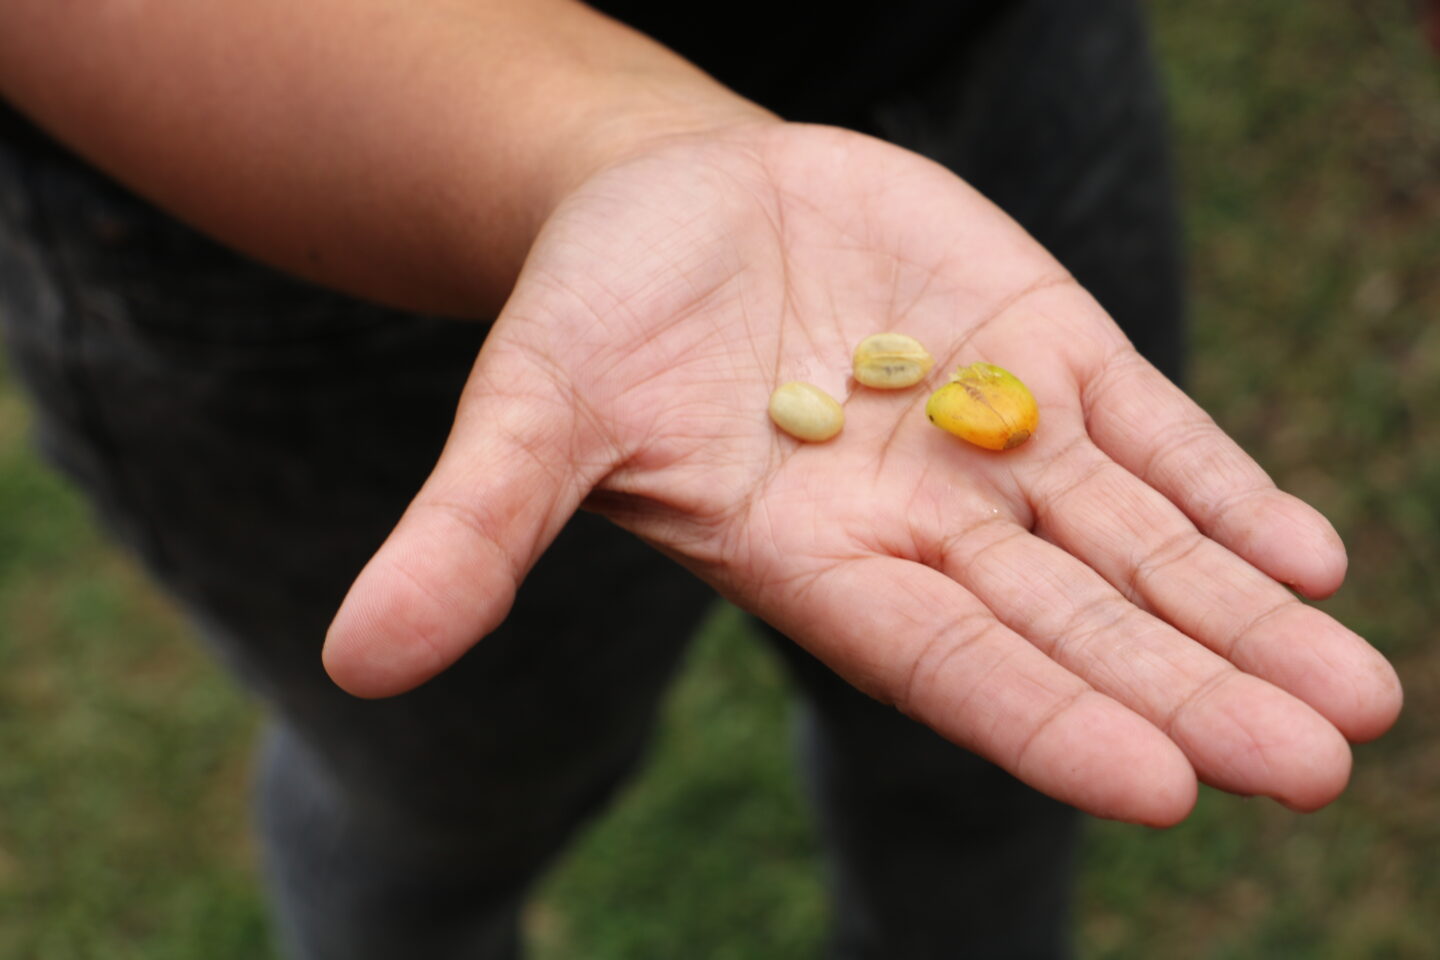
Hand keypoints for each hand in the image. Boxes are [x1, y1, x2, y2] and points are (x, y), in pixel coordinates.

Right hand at [322, 122, 1400, 824]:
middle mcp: (920, 522)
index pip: (943, 658)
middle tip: (1317, 762)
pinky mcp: (1041, 348)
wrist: (670, 204)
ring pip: (1136, 541)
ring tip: (1355, 694)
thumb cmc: (589, 317)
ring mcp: (992, 437)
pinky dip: (1224, 491)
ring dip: (1242, 612)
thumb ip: (473, 536)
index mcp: (810, 560)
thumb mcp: (528, 416)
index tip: (1167, 784)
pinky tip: (1308, 551)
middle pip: (1072, 621)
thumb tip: (359, 656)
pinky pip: (1148, 433)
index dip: (1047, 716)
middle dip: (1193, 689)